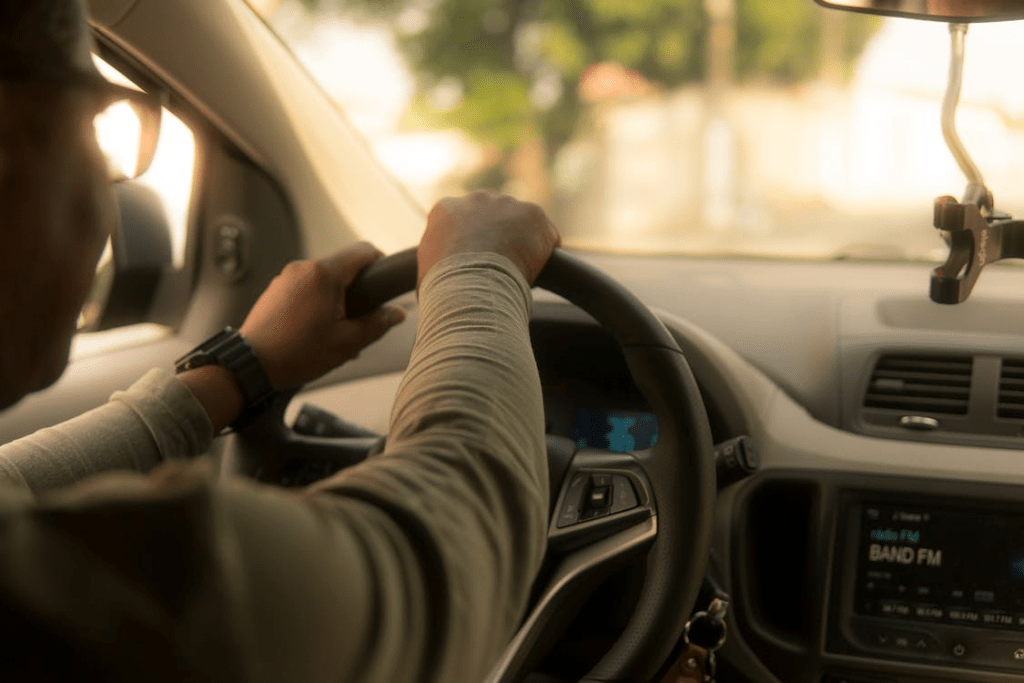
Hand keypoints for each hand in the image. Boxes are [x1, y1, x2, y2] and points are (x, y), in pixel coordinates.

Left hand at [240, 243, 405, 389]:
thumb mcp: (347, 343)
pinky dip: (316, 302)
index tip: (385, 282)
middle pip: (342, 266)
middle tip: (359, 320)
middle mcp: (303, 268)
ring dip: (335, 298)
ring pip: (323, 279)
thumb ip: (377, 324)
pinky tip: (314, 331)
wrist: (250, 364)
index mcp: (324, 274)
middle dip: (356, 290)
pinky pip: (305, 288)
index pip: (364, 250)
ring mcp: (286, 277)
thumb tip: (396, 313)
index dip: (380, 263)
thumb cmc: (297, 353)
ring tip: (334, 331)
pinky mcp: (275, 289)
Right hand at [418, 191, 560, 286]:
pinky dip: (545, 253)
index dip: (473, 244)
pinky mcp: (533, 213)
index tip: (478, 264)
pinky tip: (538, 272)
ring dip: (523, 244)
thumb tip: (436, 286)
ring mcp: (506, 204)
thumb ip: (435, 266)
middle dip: (499, 238)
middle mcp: (476, 199)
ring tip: (518, 273)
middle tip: (500, 268)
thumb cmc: (443, 288)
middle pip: (494, 216)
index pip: (464, 222)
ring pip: (521, 224)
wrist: (469, 286)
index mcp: (446, 209)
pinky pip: (546, 235)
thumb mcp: (426, 273)